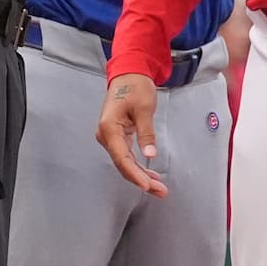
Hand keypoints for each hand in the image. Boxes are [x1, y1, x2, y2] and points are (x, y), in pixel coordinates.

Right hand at [96, 73, 168, 197]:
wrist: (128, 73)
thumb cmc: (135, 86)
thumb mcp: (144, 108)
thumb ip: (146, 132)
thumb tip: (150, 154)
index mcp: (109, 128)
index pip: (121, 158)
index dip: (134, 174)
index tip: (147, 186)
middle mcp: (106, 135)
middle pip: (123, 164)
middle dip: (141, 179)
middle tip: (161, 191)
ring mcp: (110, 137)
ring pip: (125, 162)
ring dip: (141, 175)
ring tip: (159, 188)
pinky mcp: (116, 136)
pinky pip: (126, 156)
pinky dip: (138, 166)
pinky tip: (150, 176)